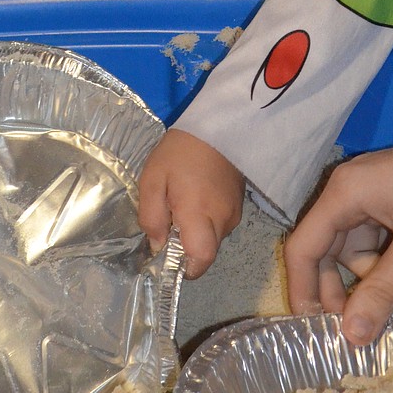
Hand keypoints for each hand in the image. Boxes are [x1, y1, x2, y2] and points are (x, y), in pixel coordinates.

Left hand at [138, 128, 244, 277]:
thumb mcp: (153, 180)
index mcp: (199, 215)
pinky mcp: (240, 204)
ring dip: (197, 231)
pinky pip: (220, 223)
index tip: (168, 254)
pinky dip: (207, 219)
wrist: (219, 125)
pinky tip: (197, 195)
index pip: (200, 261)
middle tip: (171, 220)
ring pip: (213, 238)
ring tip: (183, 201)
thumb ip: (152, 217)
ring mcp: (235, 213)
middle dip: (187, 247)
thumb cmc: (180, 152)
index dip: (184, 267)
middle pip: (206, 252)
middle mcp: (222, 220)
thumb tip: (157, 245)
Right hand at [283, 72, 392, 345]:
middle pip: (326, 247)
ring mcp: (372, 191)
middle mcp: (349, 188)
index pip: (303, 246)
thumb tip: (351, 336)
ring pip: (353, 245)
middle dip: (338, 287)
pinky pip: (375, 236)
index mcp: (344, 192)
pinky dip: (385, 259)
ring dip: (368, 274)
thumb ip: (381, 291)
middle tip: (355, 328)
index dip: (302, 289)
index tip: (308, 330)